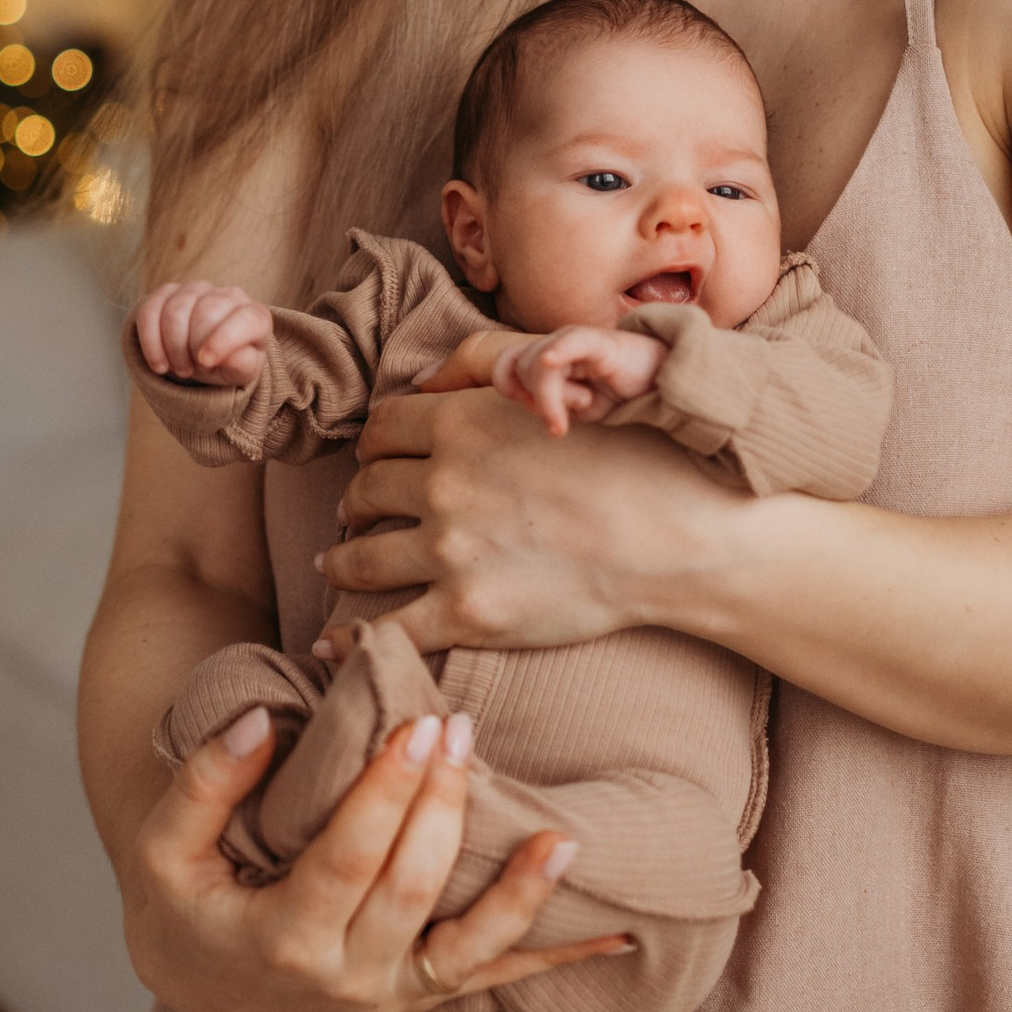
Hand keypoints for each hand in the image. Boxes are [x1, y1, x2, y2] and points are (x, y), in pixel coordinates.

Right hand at [122, 706, 630, 1011]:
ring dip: (521, 894)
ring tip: (564, 838)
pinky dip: (557, 958)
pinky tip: (621, 937)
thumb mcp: (164, 846)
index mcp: (281, 940)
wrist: (204, 976)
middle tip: (461, 728)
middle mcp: (344, 979)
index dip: (385, 794)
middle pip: (412, 889)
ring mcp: (392, 994)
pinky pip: (496, 978)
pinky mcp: (424, 994)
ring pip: (469, 948)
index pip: (347, 859)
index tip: (416, 727)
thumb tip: (259, 723)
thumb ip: (205, 784)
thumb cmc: (187, 896)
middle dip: (443, 807)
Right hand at [136, 278, 273, 382]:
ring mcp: (197, 290)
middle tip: (191, 371)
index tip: (205, 362)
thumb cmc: (228, 364)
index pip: (244, 319)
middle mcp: (228, 295)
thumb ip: (242, 365)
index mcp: (255, 315)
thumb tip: (232, 357)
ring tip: (179, 368)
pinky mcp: (167, 293)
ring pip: (176, 310)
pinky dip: (150, 340)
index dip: (222, 340)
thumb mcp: (241, 372)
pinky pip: (150, 310)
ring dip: (172, 347)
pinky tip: (158, 363)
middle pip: (206, 313)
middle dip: (194, 347)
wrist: (206, 358)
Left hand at [321, 381, 737, 656]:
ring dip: (341, 560)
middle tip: (357, 515)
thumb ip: (484, 368)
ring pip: (358, 558)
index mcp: (460, 424)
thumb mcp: (559, 386)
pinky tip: (332, 642)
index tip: (377, 462)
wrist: (679, 536)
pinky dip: (348, 637)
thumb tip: (421, 382)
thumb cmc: (632, 458)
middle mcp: (443, 484)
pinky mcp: (468, 614)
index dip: (374, 446)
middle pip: (364, 490)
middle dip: (356, 503)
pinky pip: (385, 629)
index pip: (381, 429)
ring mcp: (451, 553)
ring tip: (339, 565)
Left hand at [490, 322, 662, 435]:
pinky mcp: (599, 340)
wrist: (659, 380)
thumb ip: (549, 405)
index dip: (506, 386)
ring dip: (558, 396)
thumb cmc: (615, 393)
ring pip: (541, 365)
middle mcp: (556, 343)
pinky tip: (553, 359)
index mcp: (546, 356)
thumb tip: (531, 404)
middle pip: (521, 368)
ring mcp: (575, 338)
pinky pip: (570, 342)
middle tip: (561, 421)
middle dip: (537, 399)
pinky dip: (557, 351)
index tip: (528, 408)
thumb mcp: (577, 408)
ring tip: (586, 403)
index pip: (505, 363)